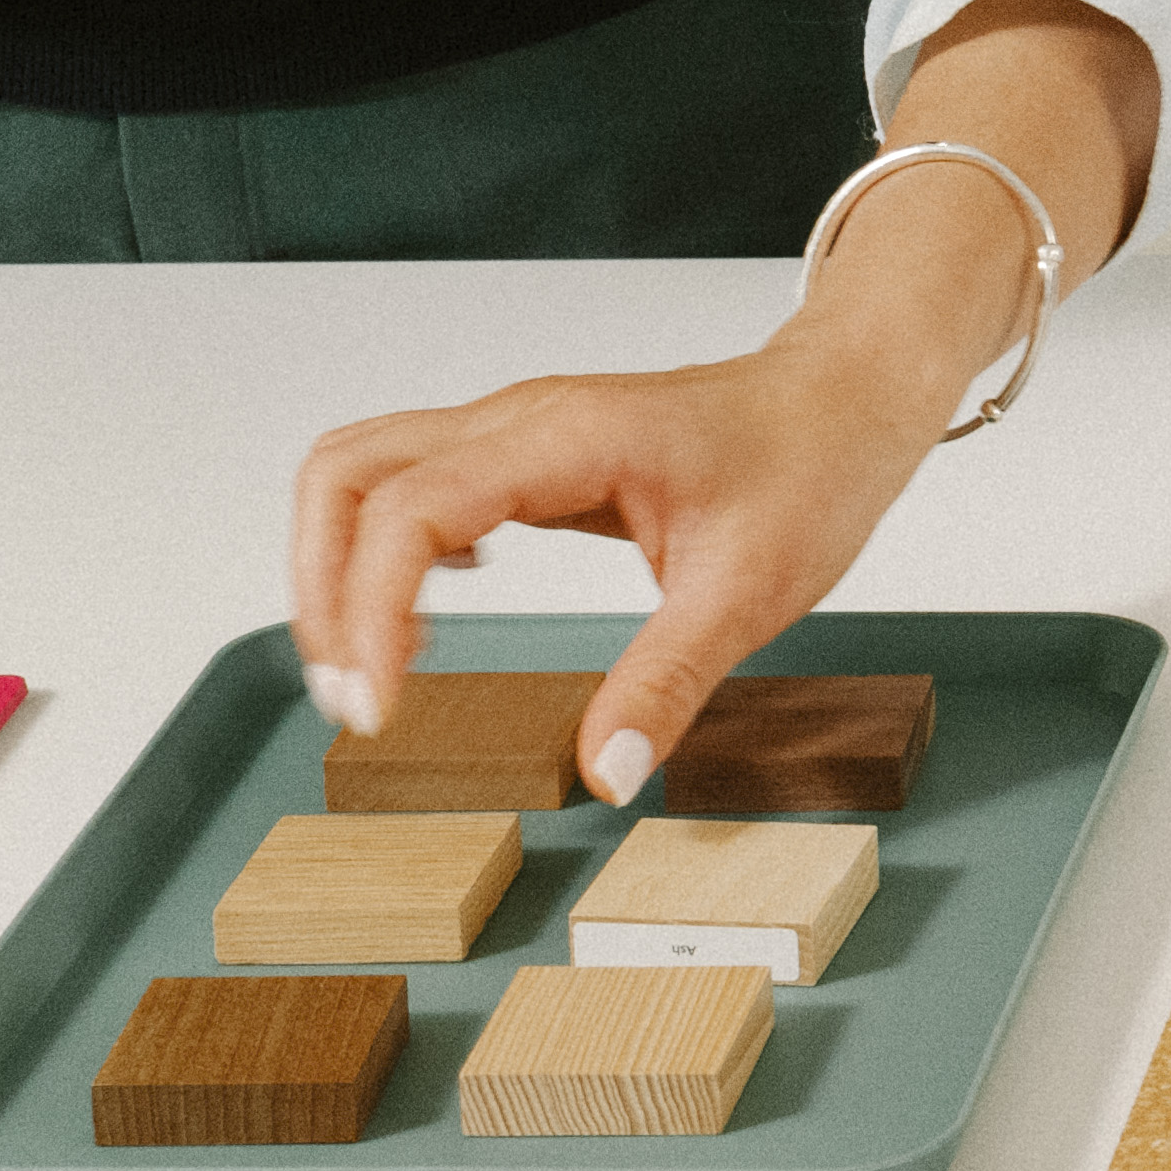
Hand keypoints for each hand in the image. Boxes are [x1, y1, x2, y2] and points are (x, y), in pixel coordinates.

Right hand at [282, 19, 1149, 793]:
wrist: (849, 393)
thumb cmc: (811, 464)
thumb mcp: (751, 590)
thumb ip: (669, 682)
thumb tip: (602, 777)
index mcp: (565, 438)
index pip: (410, 510)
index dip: (369, 612)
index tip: (380, 711)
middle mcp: (520, 420)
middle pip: (345, 474)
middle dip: (321, 588)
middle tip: (357, 700)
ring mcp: (516, 429)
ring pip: (362, 471)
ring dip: (338, 567)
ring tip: (372, 671)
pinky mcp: (525, 451)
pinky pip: (410, 482)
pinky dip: (382, 548)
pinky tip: (430, 610)